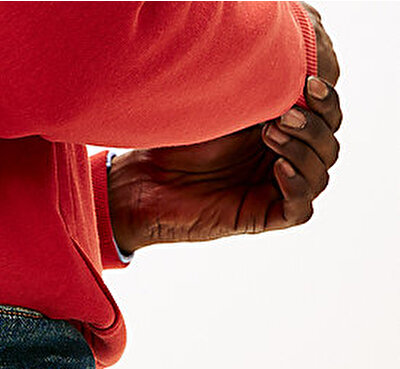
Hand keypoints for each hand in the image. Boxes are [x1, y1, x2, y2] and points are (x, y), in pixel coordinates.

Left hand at [107, 7, 341, 249]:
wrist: (140, 180)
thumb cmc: (173, 137)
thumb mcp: (225, 99)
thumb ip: (262, 81)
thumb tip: (297, 50)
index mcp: (279, 128)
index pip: (325, 115)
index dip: (326, 98)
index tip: (308, 77)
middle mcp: (280, 158)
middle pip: (329, 141)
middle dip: (317, 121)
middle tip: (287, 107)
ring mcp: (272, 188)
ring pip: (321, 172)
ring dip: (305, 148)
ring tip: (271, 131)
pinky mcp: (260, 217)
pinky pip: (300, 210)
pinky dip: (298, 186)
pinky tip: (279, 166)